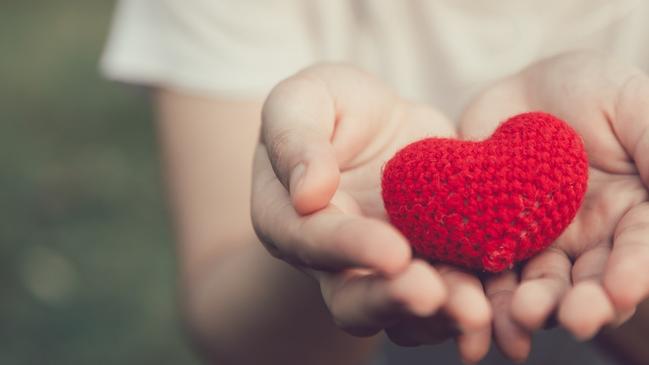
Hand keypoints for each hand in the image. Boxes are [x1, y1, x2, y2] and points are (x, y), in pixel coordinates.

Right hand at [252, 64, 491, 362]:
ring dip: (440, 315)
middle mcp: (332, 259)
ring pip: (404, 311)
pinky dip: (473, 299)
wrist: (372, 124)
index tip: (393, 252)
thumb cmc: (328, 107)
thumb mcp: (302, 101)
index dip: (351, 249)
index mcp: (290, 219)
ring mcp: (381, 268)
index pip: (313, 241)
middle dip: (394, 301)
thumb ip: (295, 140)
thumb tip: (307, 193)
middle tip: (433, 296)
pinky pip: (447, 293)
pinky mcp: (427, 262)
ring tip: (478, 311)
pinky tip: (501, 298)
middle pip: (353, 299)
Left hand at [459, 51, 648, 360]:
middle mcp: (589, 239)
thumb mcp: (636, 106)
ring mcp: (539, 240)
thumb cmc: (591, 88)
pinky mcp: (492, 236)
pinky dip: (485, 290)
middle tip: (573, 320)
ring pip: (537, 282)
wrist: (523, 88)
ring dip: (532, 306)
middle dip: (582, 303)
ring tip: (522, 318)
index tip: (620, 292)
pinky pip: (487, 266)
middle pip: (588, 281)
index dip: (631, 274)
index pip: (637, 251)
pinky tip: (480, 311)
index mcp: (633, 214)